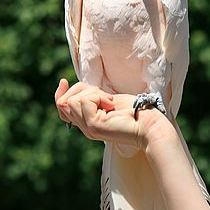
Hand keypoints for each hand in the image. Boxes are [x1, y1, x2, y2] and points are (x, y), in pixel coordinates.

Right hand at [54, 79, 174, 148]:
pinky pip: (85, 101)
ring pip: (74, 100)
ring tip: (110, 101)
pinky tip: (111, 104)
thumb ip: (91, 97)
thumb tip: (74, 87)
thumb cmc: (134, 110)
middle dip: (83, 89)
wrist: (149, 124)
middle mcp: (85, 127)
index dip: (59, 94)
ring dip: (94, 93)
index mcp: (88, 121)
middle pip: (65, 101)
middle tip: (105, 96)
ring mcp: (88, 128)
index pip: (62, 109)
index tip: (63, 81)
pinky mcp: (94, 125)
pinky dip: (99, 96)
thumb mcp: (107, 100)